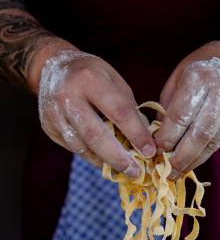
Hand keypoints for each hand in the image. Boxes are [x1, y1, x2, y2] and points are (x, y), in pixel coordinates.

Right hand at [37, 47, 155, 177]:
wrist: (51, 67)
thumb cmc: (92, 74)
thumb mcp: (114, 81)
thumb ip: (129, 109)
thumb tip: (144, 140)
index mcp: (90, 80)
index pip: (118, 111)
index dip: (136, 134)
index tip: (150, 151)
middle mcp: (69, 97)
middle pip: (95, 135)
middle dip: (118, 157)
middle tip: (136, 172)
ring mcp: (55, 114)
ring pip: (82, 147)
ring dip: (106, 161)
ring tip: (124, 171)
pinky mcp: (48, 127)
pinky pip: (74, 148)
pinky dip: (93, 157)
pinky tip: (106, 161)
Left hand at [155, 41, 219, 178]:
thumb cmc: (198, 70)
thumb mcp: (177, 80)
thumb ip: (168, 108)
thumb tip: (157, 140)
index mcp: (199, 78)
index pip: (181, 116)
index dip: (167, 137)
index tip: (156, 151)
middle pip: (200, 133)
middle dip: (182, 156)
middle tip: (168, 171)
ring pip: (214, 141)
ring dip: (194, 161)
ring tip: (179, 172)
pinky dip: (205, 154)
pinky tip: (193, 162)